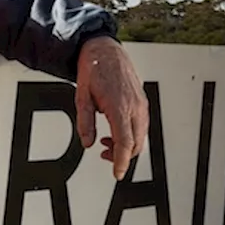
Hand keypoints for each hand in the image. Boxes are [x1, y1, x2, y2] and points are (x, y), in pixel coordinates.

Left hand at [73, 36, 148, 178]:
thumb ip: (85, 122)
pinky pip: (141, 126)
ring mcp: (141, 104)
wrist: (105, 50)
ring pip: (141, 137)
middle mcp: (135, 106)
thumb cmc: (94, 69)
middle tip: (104, 155)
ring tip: (107, 143)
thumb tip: (88, 143)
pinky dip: (131, 135)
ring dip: (126, 146)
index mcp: (120, 106)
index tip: (117, 173)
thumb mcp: (81, 97)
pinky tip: (116, 132)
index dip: (121, 161)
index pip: (125, 142)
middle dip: (122, 156)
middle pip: (136, 144)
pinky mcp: (142, 102)